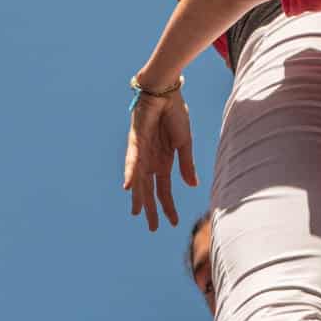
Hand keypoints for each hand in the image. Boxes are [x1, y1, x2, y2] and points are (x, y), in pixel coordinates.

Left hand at [124, 90, 197, 230]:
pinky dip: (130, 173)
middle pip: (149, 190)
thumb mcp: (184, 144)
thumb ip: (186, 165)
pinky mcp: (136, 141)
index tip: (173, 223)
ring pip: (139, 180)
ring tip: (138, 214)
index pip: (164, 190)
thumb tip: (192, 186)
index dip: (168, 207)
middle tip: (151, 228)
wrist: (166, 92)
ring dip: (139, 197)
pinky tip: (129, 187)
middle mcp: (151, 161)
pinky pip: (133, 160)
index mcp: (163, 162)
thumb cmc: (175, 115)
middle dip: (150, 209)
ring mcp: (142, 152)